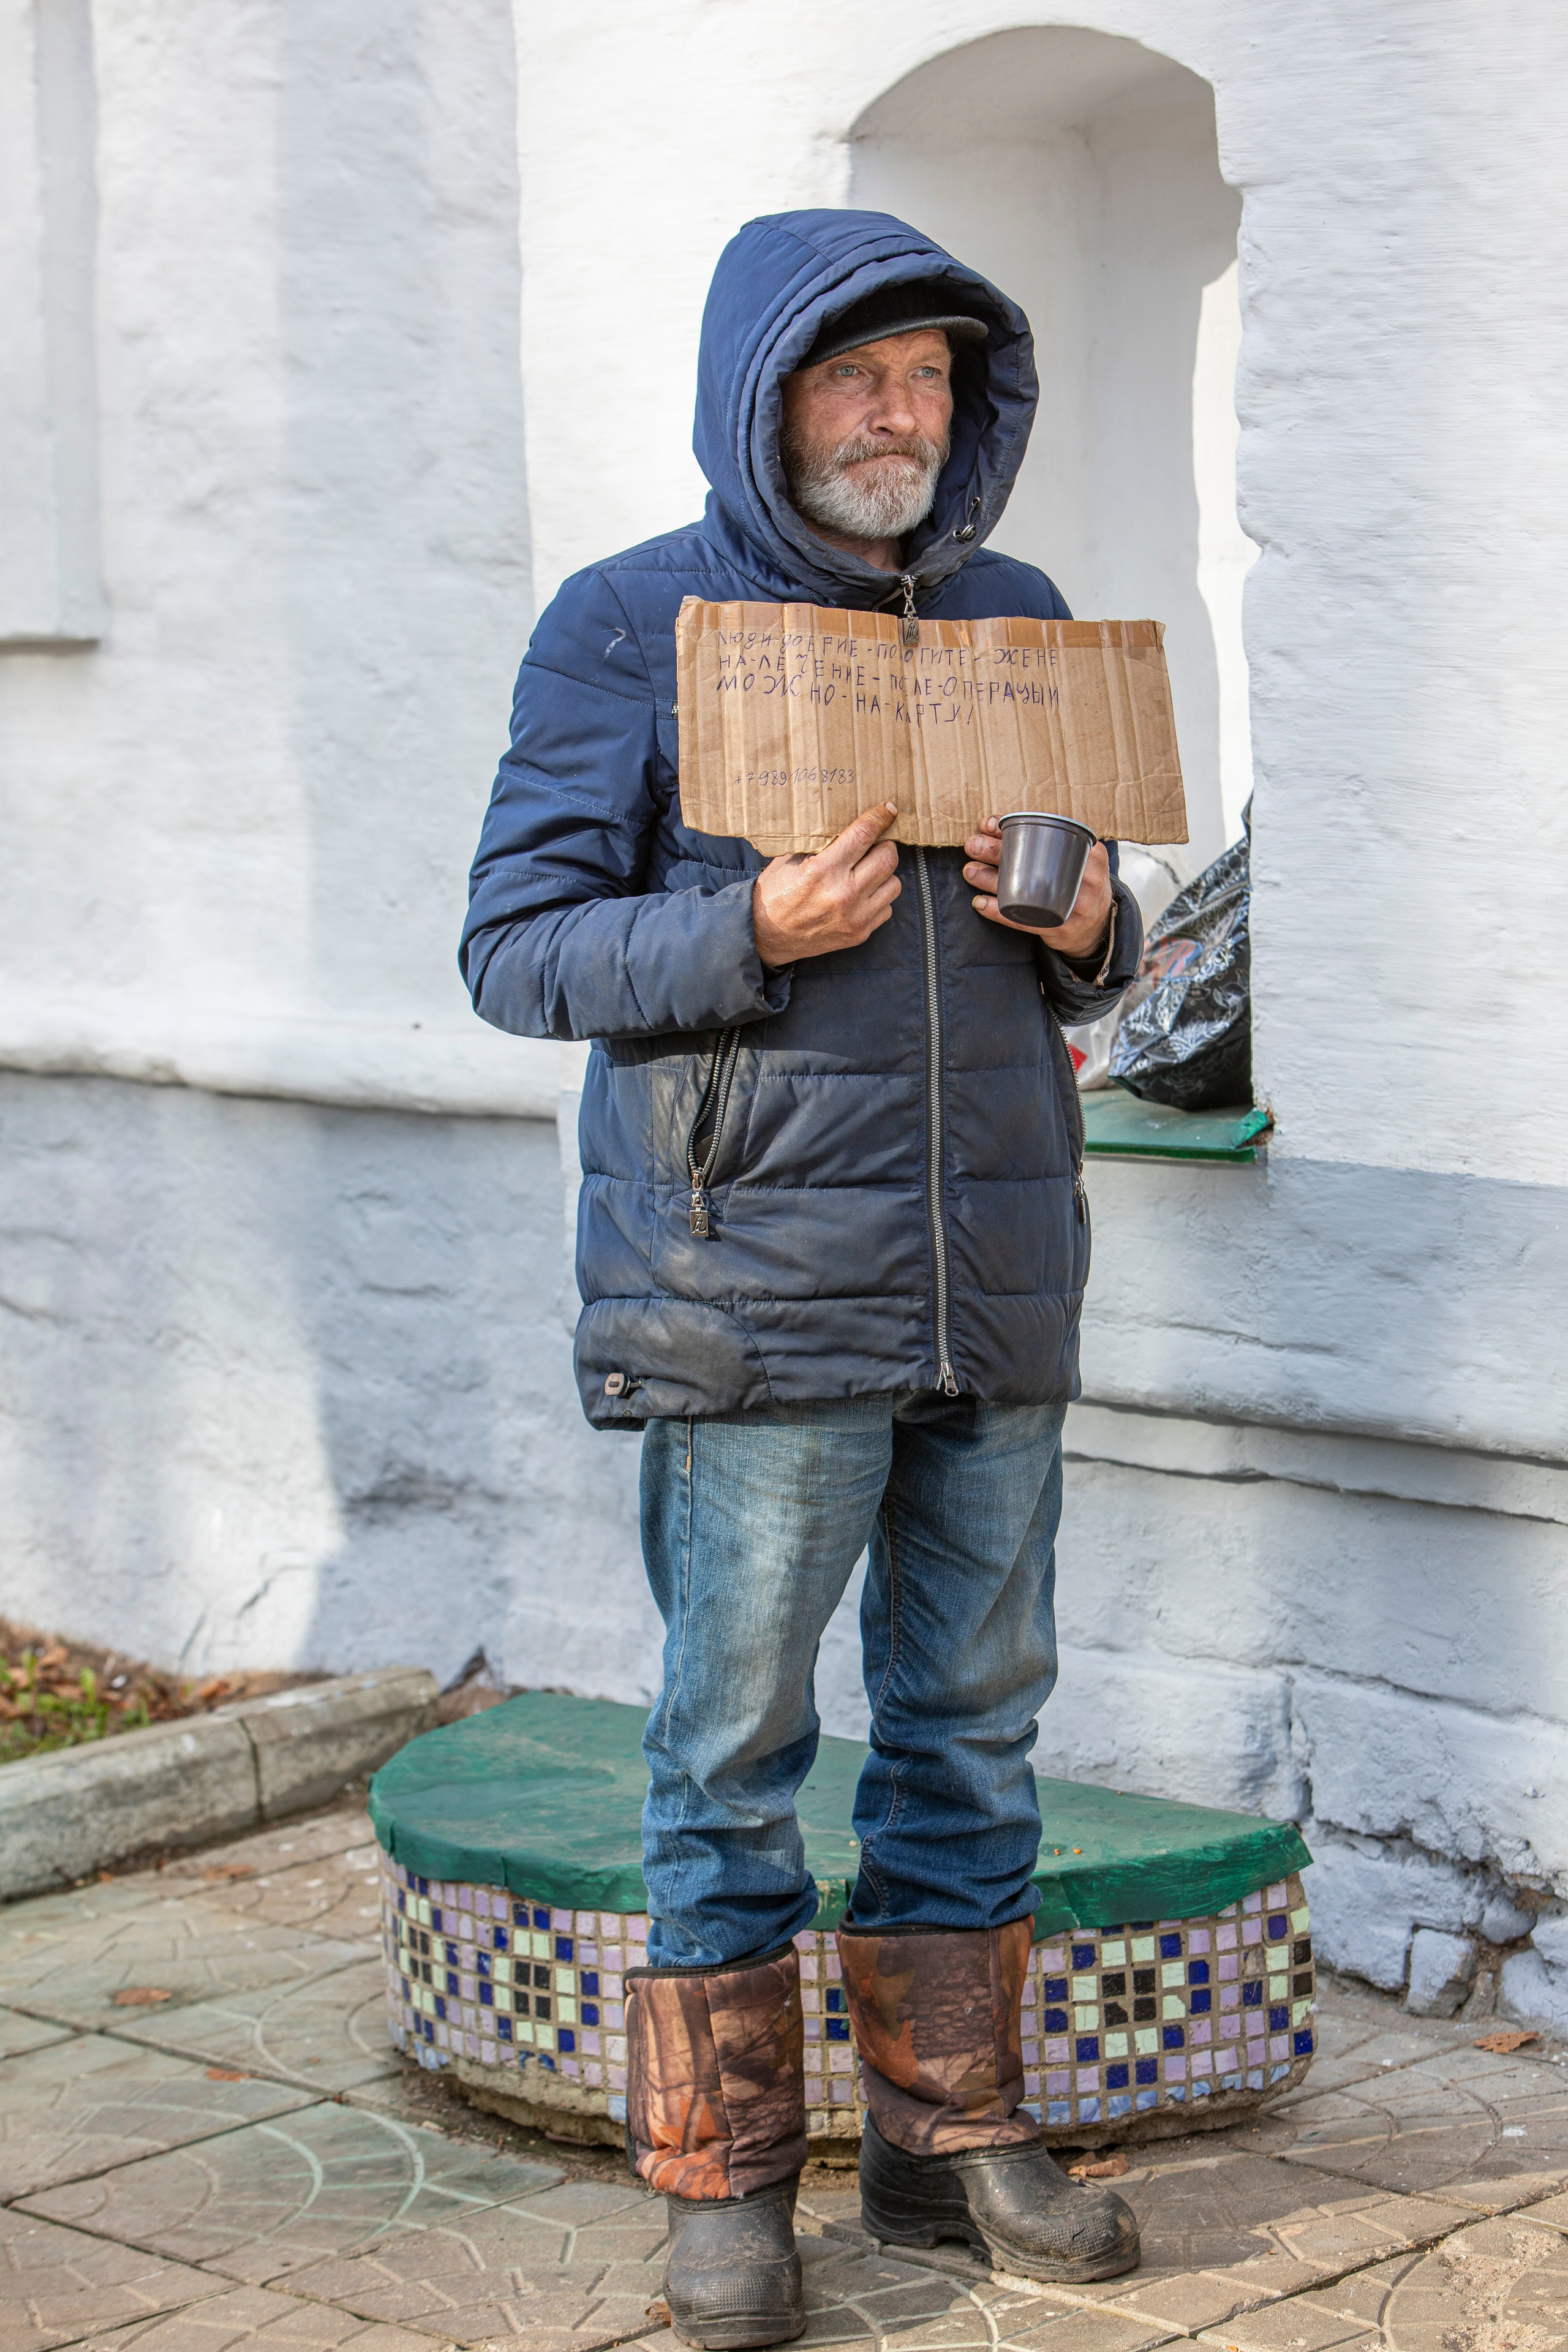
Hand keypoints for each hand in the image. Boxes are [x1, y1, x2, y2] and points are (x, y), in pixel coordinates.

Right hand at [752, 803, 901, 966]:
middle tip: (874, 845)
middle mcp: (844, 894)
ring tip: (868, 871)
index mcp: (823, 870)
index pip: (864, 835)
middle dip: (884, 845)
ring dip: (884, 874)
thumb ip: (822, 843)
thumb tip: (852, 824)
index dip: (880, 817)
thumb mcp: (791, 859)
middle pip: (888, 858)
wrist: (765, 935)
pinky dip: (878, 898)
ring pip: (893, 883)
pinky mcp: (859, 934)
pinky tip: (862, 895)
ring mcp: (855, 917)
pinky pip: (887, 907)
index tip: (888, 810)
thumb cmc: (776, 892)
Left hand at [963, 819, 1113, 959]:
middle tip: (973, 844)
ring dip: (990, 880)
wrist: (1096, 927)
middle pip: (1033, 862)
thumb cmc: (1080, 883)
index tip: (989, 824)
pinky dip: (998, 911)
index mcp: (1091, 855)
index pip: (1050, 834)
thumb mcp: (1079, 858)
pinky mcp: (1057, 929)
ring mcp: (1072, 909)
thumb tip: (994, 825)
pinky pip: (1022, 921)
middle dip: (996, 851)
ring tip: (970, 871)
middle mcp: (1086, 881)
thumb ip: (1051, 841)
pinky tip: (980, 903)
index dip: (1015, 827)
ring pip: (1023, 893)